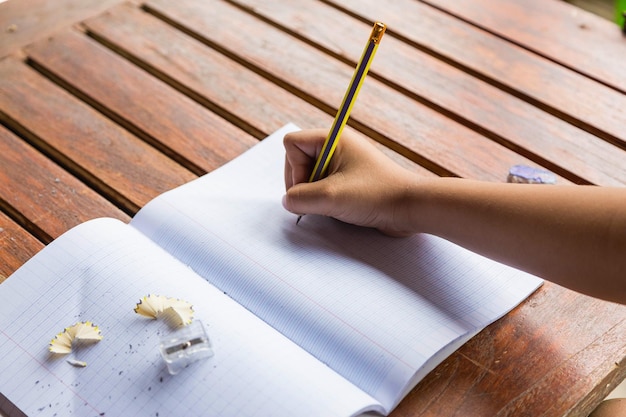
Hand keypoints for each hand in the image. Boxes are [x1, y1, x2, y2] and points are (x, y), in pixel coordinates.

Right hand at [282, 129, 418, 235]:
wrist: (410, 209)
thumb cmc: (377, 195)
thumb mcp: (331, 197)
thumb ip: (299, 198)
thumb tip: (288, 201)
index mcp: (333, 139)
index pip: (291, 144)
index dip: (293, 169)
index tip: (312, 185)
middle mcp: (337, 148)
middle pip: (297, 162)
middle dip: (302, 184)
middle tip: (321, 199)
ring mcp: (343, 165)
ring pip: (309, 178)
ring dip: (315, 196)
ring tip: (335, 205)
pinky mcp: (348, 182)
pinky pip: (323, 188)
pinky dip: (325, 201)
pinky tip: (341, 209)